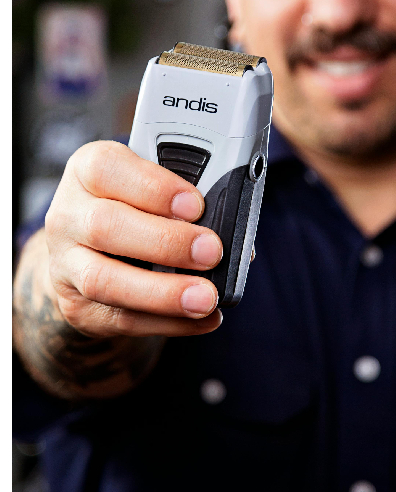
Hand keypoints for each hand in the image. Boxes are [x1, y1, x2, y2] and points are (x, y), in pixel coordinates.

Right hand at [37, 140, 223, 336]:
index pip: (108, 169)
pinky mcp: (75, 306)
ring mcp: (64, 263)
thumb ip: (190, 197)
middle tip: (212, 252)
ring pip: (104, 280)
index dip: (154, 187)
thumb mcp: (157, 187)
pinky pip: (120, 319)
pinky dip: (168, 322)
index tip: (196, 205)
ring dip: (163, 292)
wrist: (88, 251)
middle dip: (166, 241)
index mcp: (89, 170)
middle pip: (105, 226)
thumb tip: (234, 230)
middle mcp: (69, 214)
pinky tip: (202, 319)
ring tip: (207, 298)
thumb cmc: (138, 207)